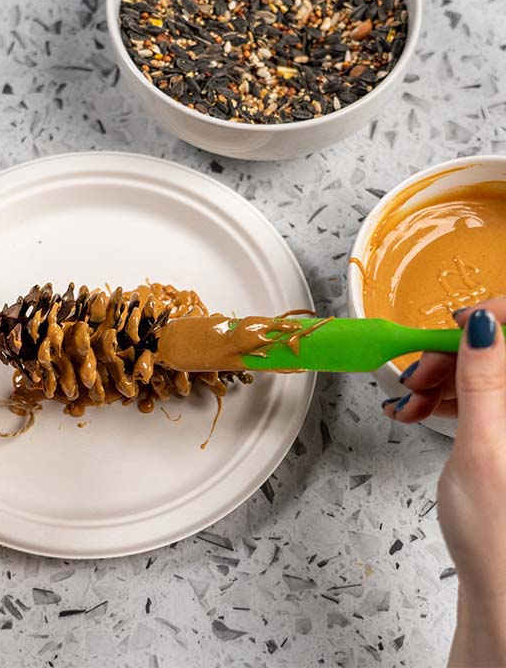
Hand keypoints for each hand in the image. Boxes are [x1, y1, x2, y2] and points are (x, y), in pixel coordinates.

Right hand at [387, 302, 505, 664]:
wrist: (503, 590)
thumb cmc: (498, 535)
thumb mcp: (482, 447)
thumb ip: (483, 380)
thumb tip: (483, 324)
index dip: (495, 316)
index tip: (454, 323)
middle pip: (504, 353)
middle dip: (456, 353)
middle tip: (418, 376)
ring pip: (490, 375)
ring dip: (445, 378)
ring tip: (411, 402)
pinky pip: (486, 400)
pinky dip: (451, 400)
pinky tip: (421, 411)